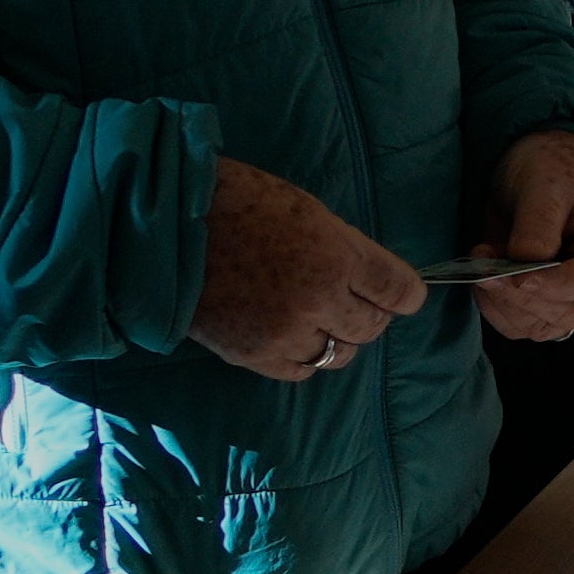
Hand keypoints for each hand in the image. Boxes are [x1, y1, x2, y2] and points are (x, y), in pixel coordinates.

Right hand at [196, 156, 423, 381]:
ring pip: (338, 355)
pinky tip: (293, 337)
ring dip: (337, 339)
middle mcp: (318, 299)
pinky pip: (301, 371)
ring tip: (318, 319)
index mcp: (335, 254)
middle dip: (368, 315)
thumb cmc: (237, 202)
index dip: (407, 295)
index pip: (397, 290)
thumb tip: (373, 279)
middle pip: (372, 327)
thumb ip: (344, 247)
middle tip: (353, 302)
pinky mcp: (254, 355)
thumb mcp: (305, 209)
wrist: (167, 228)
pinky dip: (305, 357)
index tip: (403, 297)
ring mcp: (286, 332)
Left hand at [463, 121, 573, 341]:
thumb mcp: (547, 180)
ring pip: (543, 326)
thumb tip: (523, 266)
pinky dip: (497, 309)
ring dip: (504, 305)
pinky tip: (483, 279)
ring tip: (481, 265)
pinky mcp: (549, 306)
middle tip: (484, 268)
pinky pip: (522, 325)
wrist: (537, 168)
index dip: (559, 284)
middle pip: (570, 310)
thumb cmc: (554, 165)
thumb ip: (539, 222)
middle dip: (522, 297)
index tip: (518, 278)